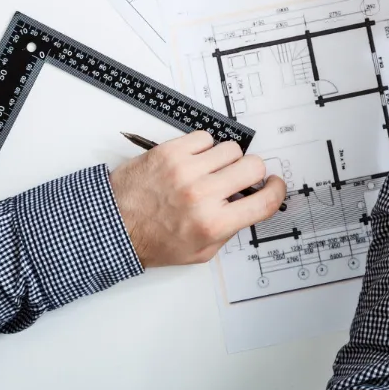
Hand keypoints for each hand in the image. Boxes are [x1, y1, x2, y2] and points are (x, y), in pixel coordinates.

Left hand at [109, 131, 286, 267]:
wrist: (112, 225)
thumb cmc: (153, 240)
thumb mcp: (200, 252)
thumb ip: (229, 229)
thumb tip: (249, 203)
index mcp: (213, 224)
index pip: (263, 201)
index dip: (276, 190)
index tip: (273, 185)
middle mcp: (202, 196)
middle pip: (253, 166)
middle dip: (251, 173)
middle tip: (238, 179)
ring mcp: (186, 170)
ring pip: (231, 149)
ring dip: (225, 160)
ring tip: (210, 171)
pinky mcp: (170, 152)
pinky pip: (205, 138)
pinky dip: (203, 148)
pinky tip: (194, 161)